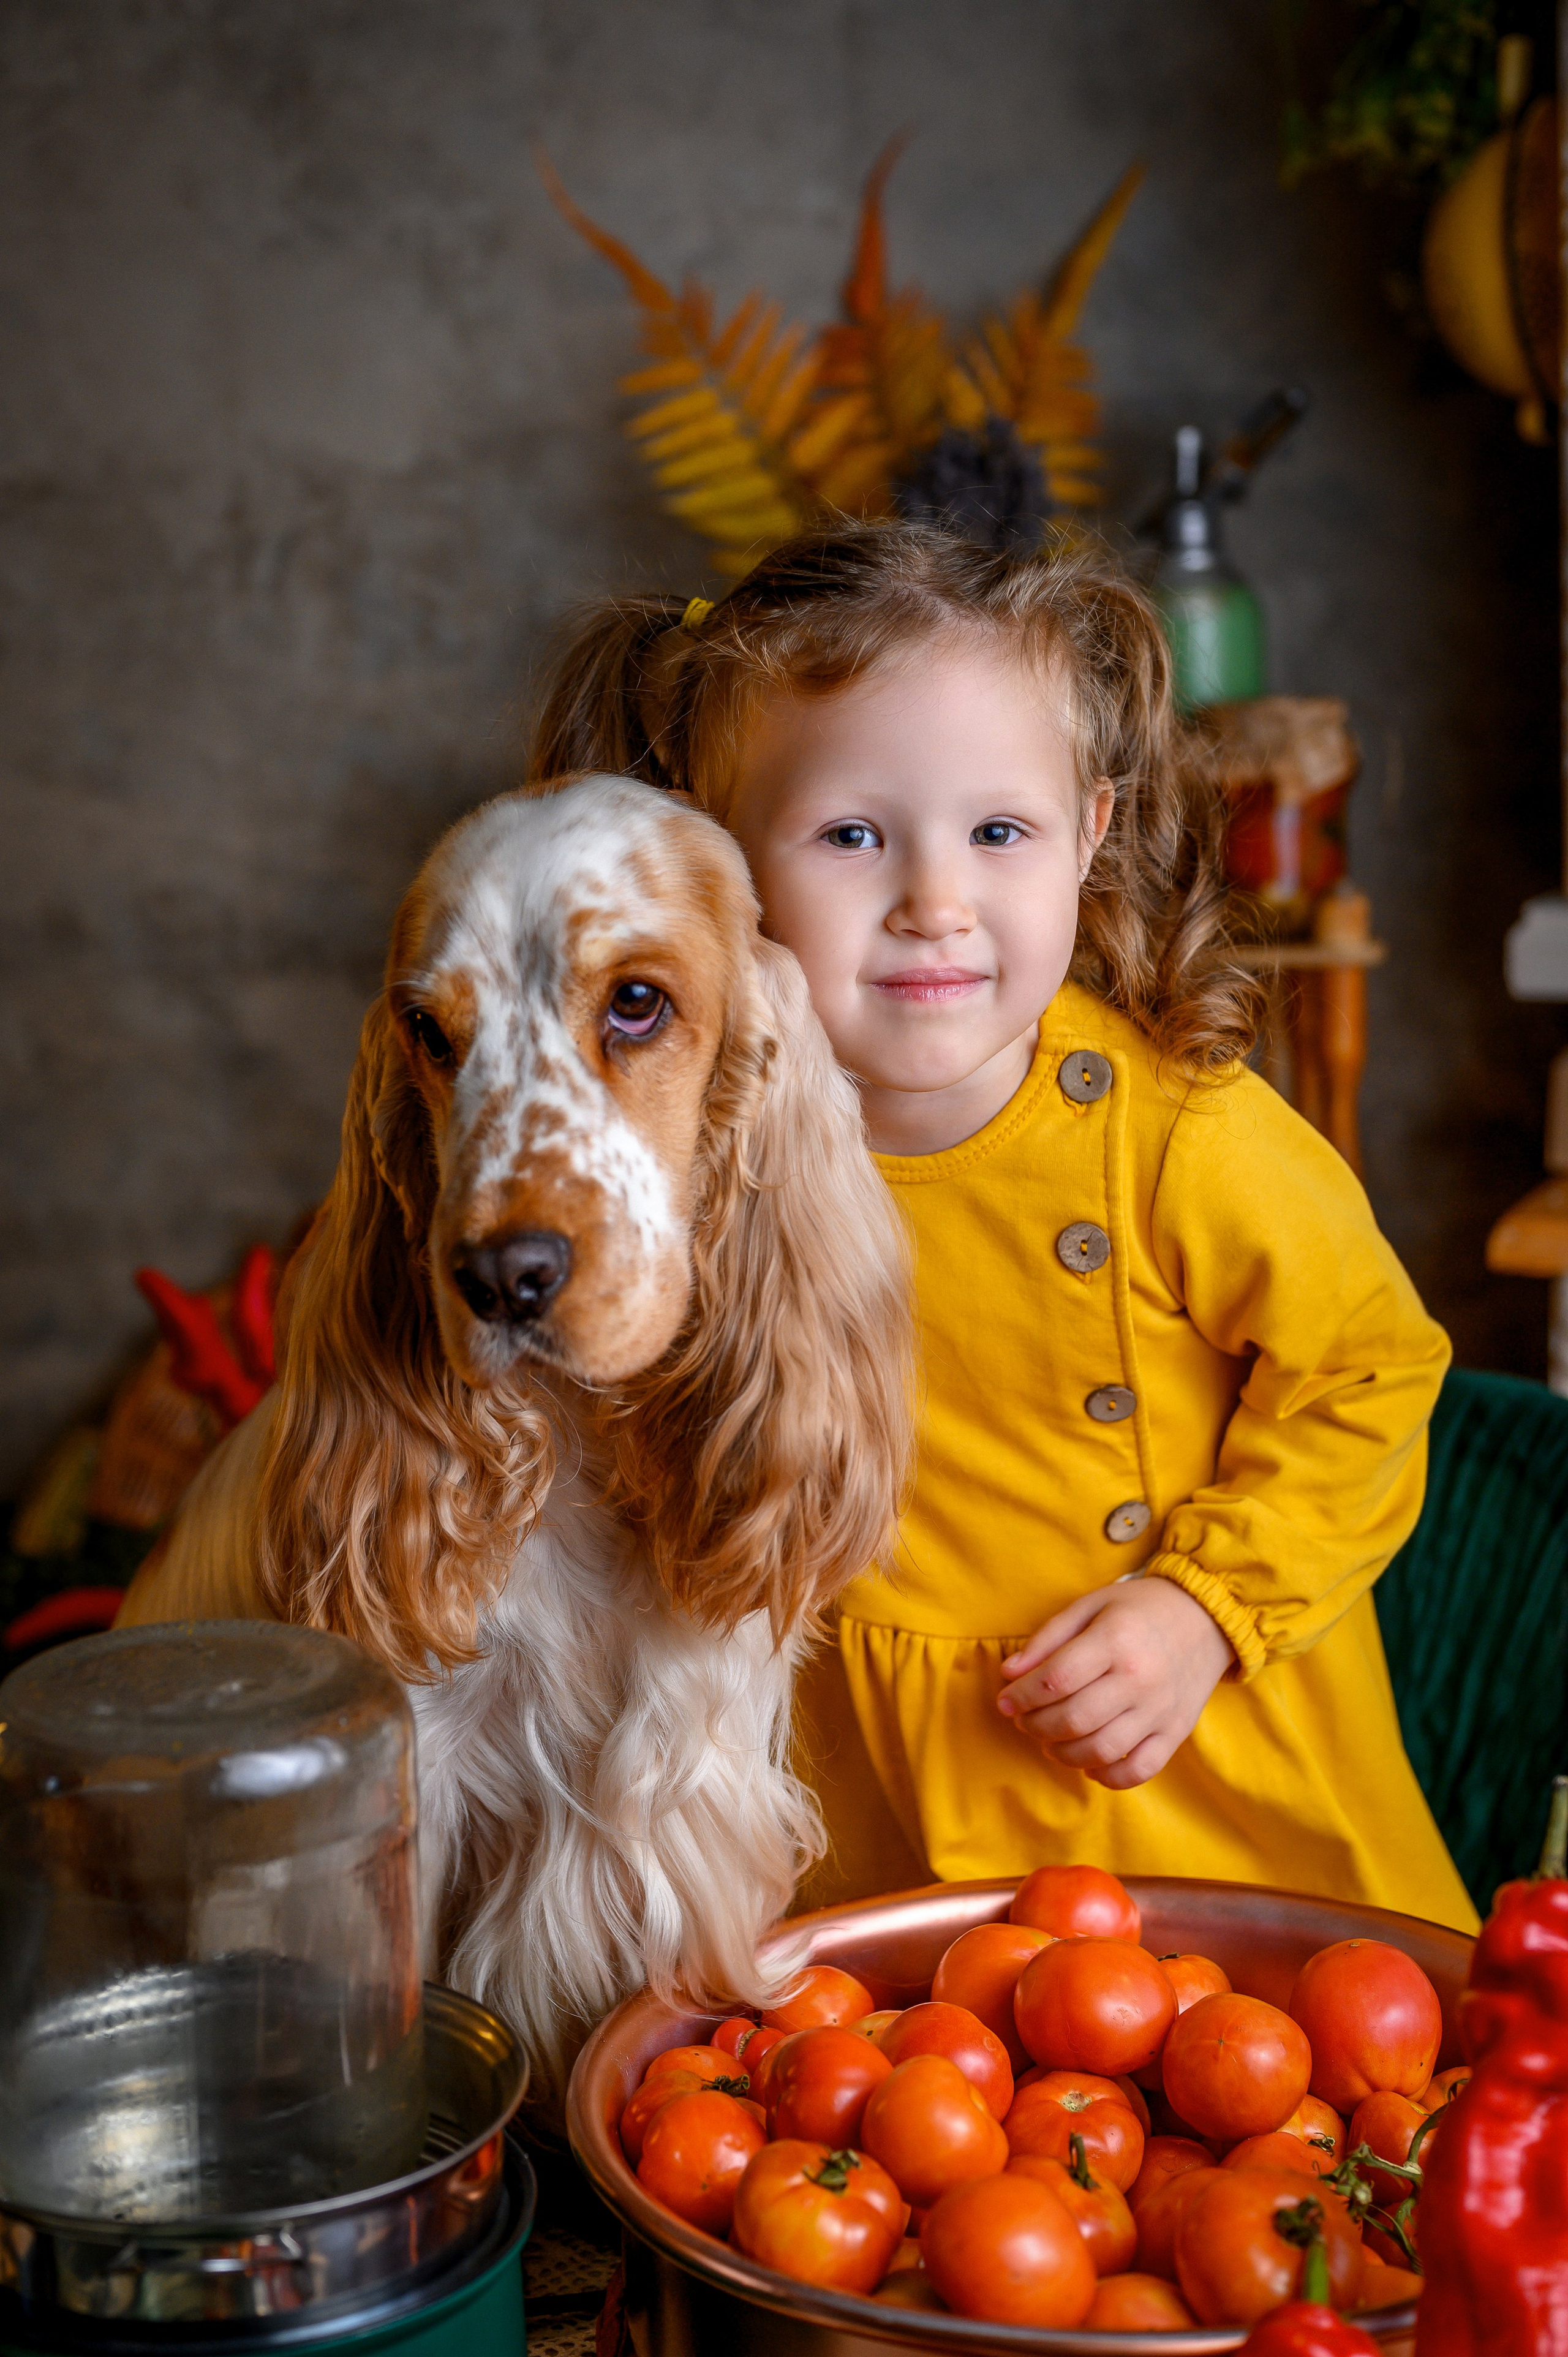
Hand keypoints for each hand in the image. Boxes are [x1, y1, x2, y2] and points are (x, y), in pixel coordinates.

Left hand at [996, 1577, 1234, 1789]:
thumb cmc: (1140, 1609)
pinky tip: (1088, 1763)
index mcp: (1116, 1640)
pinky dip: (1106, 1776)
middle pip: (1074, 1719)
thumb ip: (1048, 1638)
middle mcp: (1140, 1679)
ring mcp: (1161, 1710)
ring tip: (1049, 1740)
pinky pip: (1138, 1771)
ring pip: (1101, 1750)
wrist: (1207, 1618)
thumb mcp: (1091, 1606)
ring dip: (1063, 1753)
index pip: (1055, 1679)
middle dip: (1035, 1725)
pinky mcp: (1176, 1733)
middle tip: (1023, 1720)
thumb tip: (1009, 1673)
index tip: (1004, 1701)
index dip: (1020, 1696)